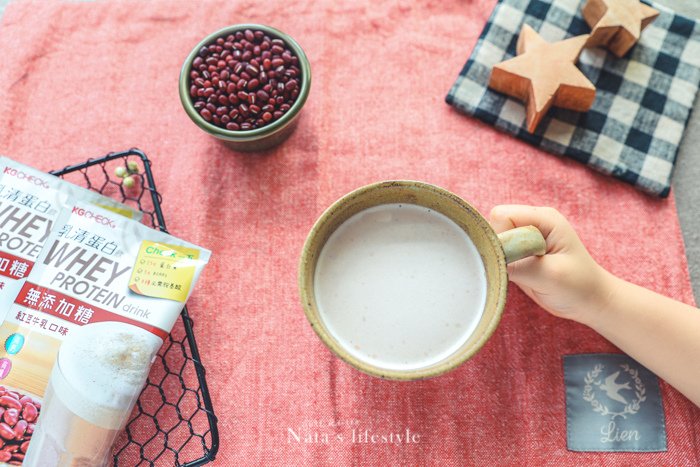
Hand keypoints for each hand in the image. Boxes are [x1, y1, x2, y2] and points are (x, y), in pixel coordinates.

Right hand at [489, 205, 614, 323]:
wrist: (591, 301)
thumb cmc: (579, 286)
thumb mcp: (549, 276)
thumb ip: (518, 265)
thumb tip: (487, 260)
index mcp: (544, 218)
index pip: (501, 216)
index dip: (499, 237)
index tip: (512, 260)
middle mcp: (533, 223)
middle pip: (494, 226)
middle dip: (498, 249)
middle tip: (519, 270)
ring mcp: (526, 237)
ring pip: (493, 241)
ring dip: (499, 259)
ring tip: (522, 275)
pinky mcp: (520, 252)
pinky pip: (498, 253)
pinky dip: (501, 266)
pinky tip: (518, 277)